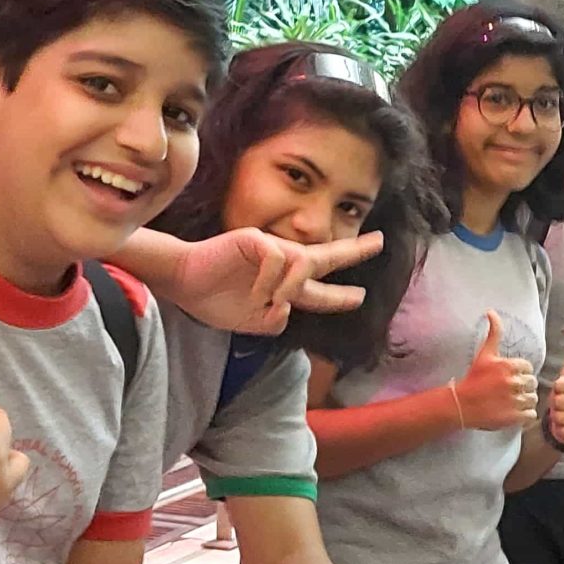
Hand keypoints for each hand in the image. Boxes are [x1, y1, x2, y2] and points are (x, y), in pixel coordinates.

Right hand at [164, 225, 386, 333]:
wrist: (183, 283)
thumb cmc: (214, 300)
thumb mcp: (250, 323)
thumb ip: (273, 321)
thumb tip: (286, 308)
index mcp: (283, 286)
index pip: (319, 289)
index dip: (339, 296)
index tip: (360, 297)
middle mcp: (283, 264)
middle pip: (325, 256)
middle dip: (354, 251)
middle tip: (379, 242)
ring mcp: (270, 249)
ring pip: (302, 262)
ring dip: (292, 288)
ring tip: (274, 303)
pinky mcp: (254, 240)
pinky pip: (276, 260)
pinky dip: (269, 282)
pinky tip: (255, 294)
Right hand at [454, 313, 537, 429]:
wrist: (461, 405)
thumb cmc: (473, 378)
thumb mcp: (484, 354)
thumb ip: (494, 333)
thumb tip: (491, 311)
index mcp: (509, 366)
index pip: (528, 368)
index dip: (519, 373)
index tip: (508, 378)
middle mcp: (513, 382)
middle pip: (532, 383)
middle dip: (523, 387)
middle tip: (509, 391)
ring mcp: (515, 400)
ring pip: (533, 398)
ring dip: (525, 400)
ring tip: (511, 402)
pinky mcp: (515, 417)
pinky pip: (531, 414)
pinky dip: (525, 415)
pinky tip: (513, 412)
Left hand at [546, 330, 563, 447]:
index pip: (563, 385)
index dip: (555, 389)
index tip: (558, 391)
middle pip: (562, 402)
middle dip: (555, 405)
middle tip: (558, 406)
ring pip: (563, 418)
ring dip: (556, 418)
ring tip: (560, 416)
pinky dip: (561, 431)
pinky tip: (563, 428)